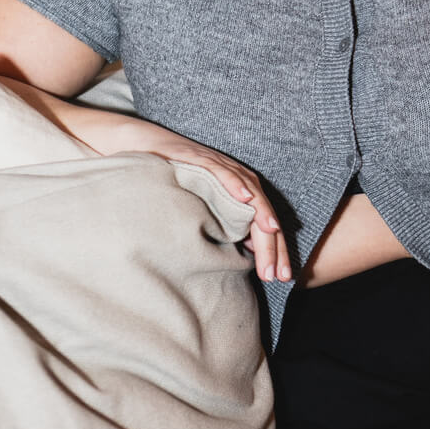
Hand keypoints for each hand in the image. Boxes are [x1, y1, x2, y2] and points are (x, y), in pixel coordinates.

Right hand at [73, 108, 292, 282]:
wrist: (147, 150)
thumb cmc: (175, 183)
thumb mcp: (203, 210)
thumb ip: (223, 228)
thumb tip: (244, 257)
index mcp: (241, 196)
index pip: (265, 227)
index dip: (276, 252)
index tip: (282, 278)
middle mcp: (237, 180)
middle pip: (264, 214)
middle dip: (274, 245)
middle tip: (280, 272)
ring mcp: (221, 168)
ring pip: (250, 195)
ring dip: (262, 215)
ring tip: (273, 234)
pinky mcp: (202, 159)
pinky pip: (223, 172)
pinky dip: (235, 184)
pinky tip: (246, 198)